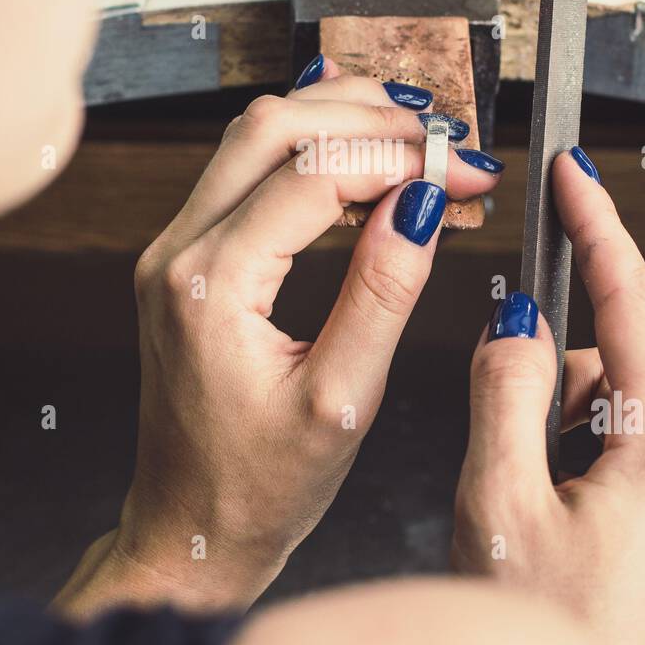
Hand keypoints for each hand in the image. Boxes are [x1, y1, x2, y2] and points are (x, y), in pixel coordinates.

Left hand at [58, 62, 502, 616]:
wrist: (189, 527)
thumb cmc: (257, 486)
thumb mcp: (342, 399)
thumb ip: (383, 292)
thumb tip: (423, 204)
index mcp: (210, 287)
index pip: (315, 175)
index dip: (404, 159)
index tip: (470, 172)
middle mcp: (177, 253)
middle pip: (274, 127)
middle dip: (370, 117)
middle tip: (448, 138)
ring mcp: (175, 250)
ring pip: (254, 137)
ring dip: (337, 119)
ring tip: (416, 132)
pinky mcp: (187, 258)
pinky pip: (240, 170)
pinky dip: (304, 144)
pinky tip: (347, 129)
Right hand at [451, 148, 644, 644]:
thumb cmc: (543, 642)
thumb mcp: (497, 503)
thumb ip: (503, 394)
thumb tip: (513, 324)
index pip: (636, 309)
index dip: (602, 230)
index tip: (577, 175)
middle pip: (620, 369)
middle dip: (554, 371)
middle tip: (495, 418)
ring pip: (616, 421)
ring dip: (557, 428)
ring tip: (511, 498)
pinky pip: (624, 466)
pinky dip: (574, 463)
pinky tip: (537, 519)